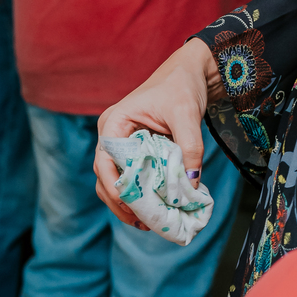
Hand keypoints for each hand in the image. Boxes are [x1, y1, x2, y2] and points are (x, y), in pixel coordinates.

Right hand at [94, 40, 217, 229]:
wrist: (189, 72)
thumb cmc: (182, 87)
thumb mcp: (187, 115)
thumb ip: (190, 148)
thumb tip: (191, 184)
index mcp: (114, 123)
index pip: (104, 162)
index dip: (115, 188)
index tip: (132, 207)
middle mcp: (110, 134)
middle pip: (104, 177)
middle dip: (120, 202)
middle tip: (142, 223)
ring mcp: (119, 143)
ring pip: (112, 181)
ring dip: (126, 203)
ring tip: (145, 222)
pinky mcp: (131, 150)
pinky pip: (127, 176)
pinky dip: (137, 193)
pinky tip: (151, 207)